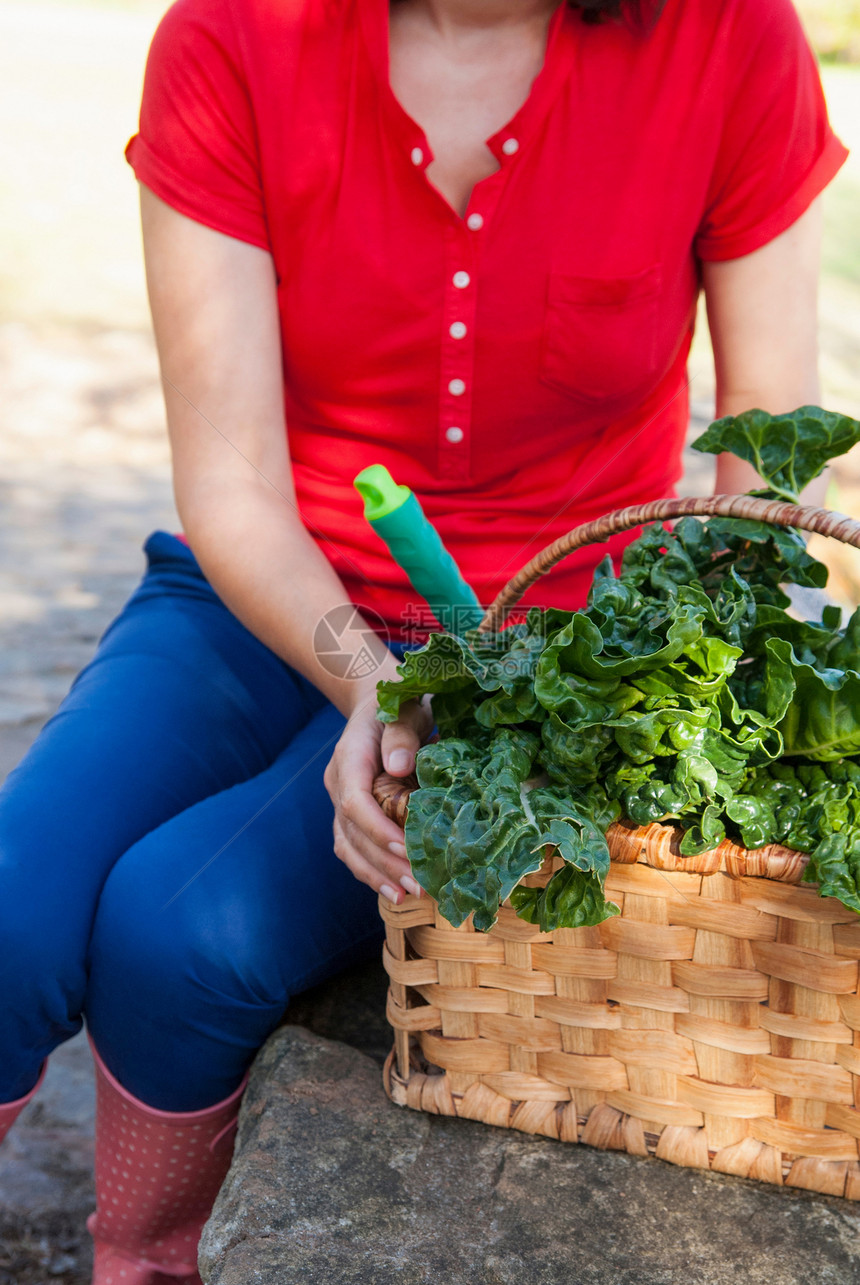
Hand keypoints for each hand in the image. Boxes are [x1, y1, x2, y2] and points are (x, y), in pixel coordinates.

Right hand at [324, 686, 432, 904]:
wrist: (379, 701)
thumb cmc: (398, 704)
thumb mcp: (405, 709)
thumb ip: (401, 734)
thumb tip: (400, 766)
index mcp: (349, 757)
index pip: (354, 801)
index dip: (377, 829)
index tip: (405, 849)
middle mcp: (339, 783)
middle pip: (353, 832)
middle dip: (385, 862)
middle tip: (420, 885)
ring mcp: (341, 800)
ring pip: (349, 846)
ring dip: (377, 874)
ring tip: (410, 894)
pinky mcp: (351, 814)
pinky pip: (354, 848)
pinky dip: (372, 871)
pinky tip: (396, 891)